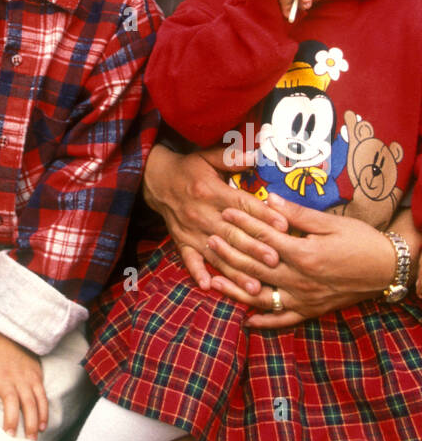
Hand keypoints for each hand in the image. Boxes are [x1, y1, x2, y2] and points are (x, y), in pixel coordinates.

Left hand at [0, 333, 47, 438]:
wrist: (11, 336)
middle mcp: (7, 380)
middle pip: (10, 401)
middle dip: (10, 419)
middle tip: (8, 436)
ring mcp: (23, 380)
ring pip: (29, 402)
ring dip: (31, 421)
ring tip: (30, 439)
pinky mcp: (35, 379)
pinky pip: (41, 397)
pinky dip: (43, 413)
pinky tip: (43, 427)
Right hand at [142, 143, 288, 290]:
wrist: (156, 180)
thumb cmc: (189, 168)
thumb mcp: (207, 156)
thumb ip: (231, 156)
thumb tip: (256, 154)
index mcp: (210, 191)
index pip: (241, 204)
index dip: (263, 215)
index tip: (283, 225)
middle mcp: (201, 213)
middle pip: (232, 233)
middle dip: (254, 248)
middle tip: (275, 261)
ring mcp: (191, 230)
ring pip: (216, 253)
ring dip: (235, 271)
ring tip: (254, 287)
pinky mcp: (181, 241)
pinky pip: (189, 260)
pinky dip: (197, 272)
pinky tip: (209, 286)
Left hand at [208, 192, 397, 326]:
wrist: (387, 270)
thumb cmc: (361, 241)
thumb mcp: (331, 223)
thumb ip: (297, 213)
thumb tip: (268, 199)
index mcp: (304, 253)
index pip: (264, 237)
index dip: (242, 223)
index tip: (225, 211)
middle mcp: (300, 279)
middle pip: (255, 266)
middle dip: (230, 252)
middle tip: (209, 240)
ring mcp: (303, 299)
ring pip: (261, 296)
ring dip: (236, 288)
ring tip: (213, 279)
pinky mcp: (310, 311)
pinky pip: (282, 320)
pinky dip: (263, 322)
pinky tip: (244, 321)